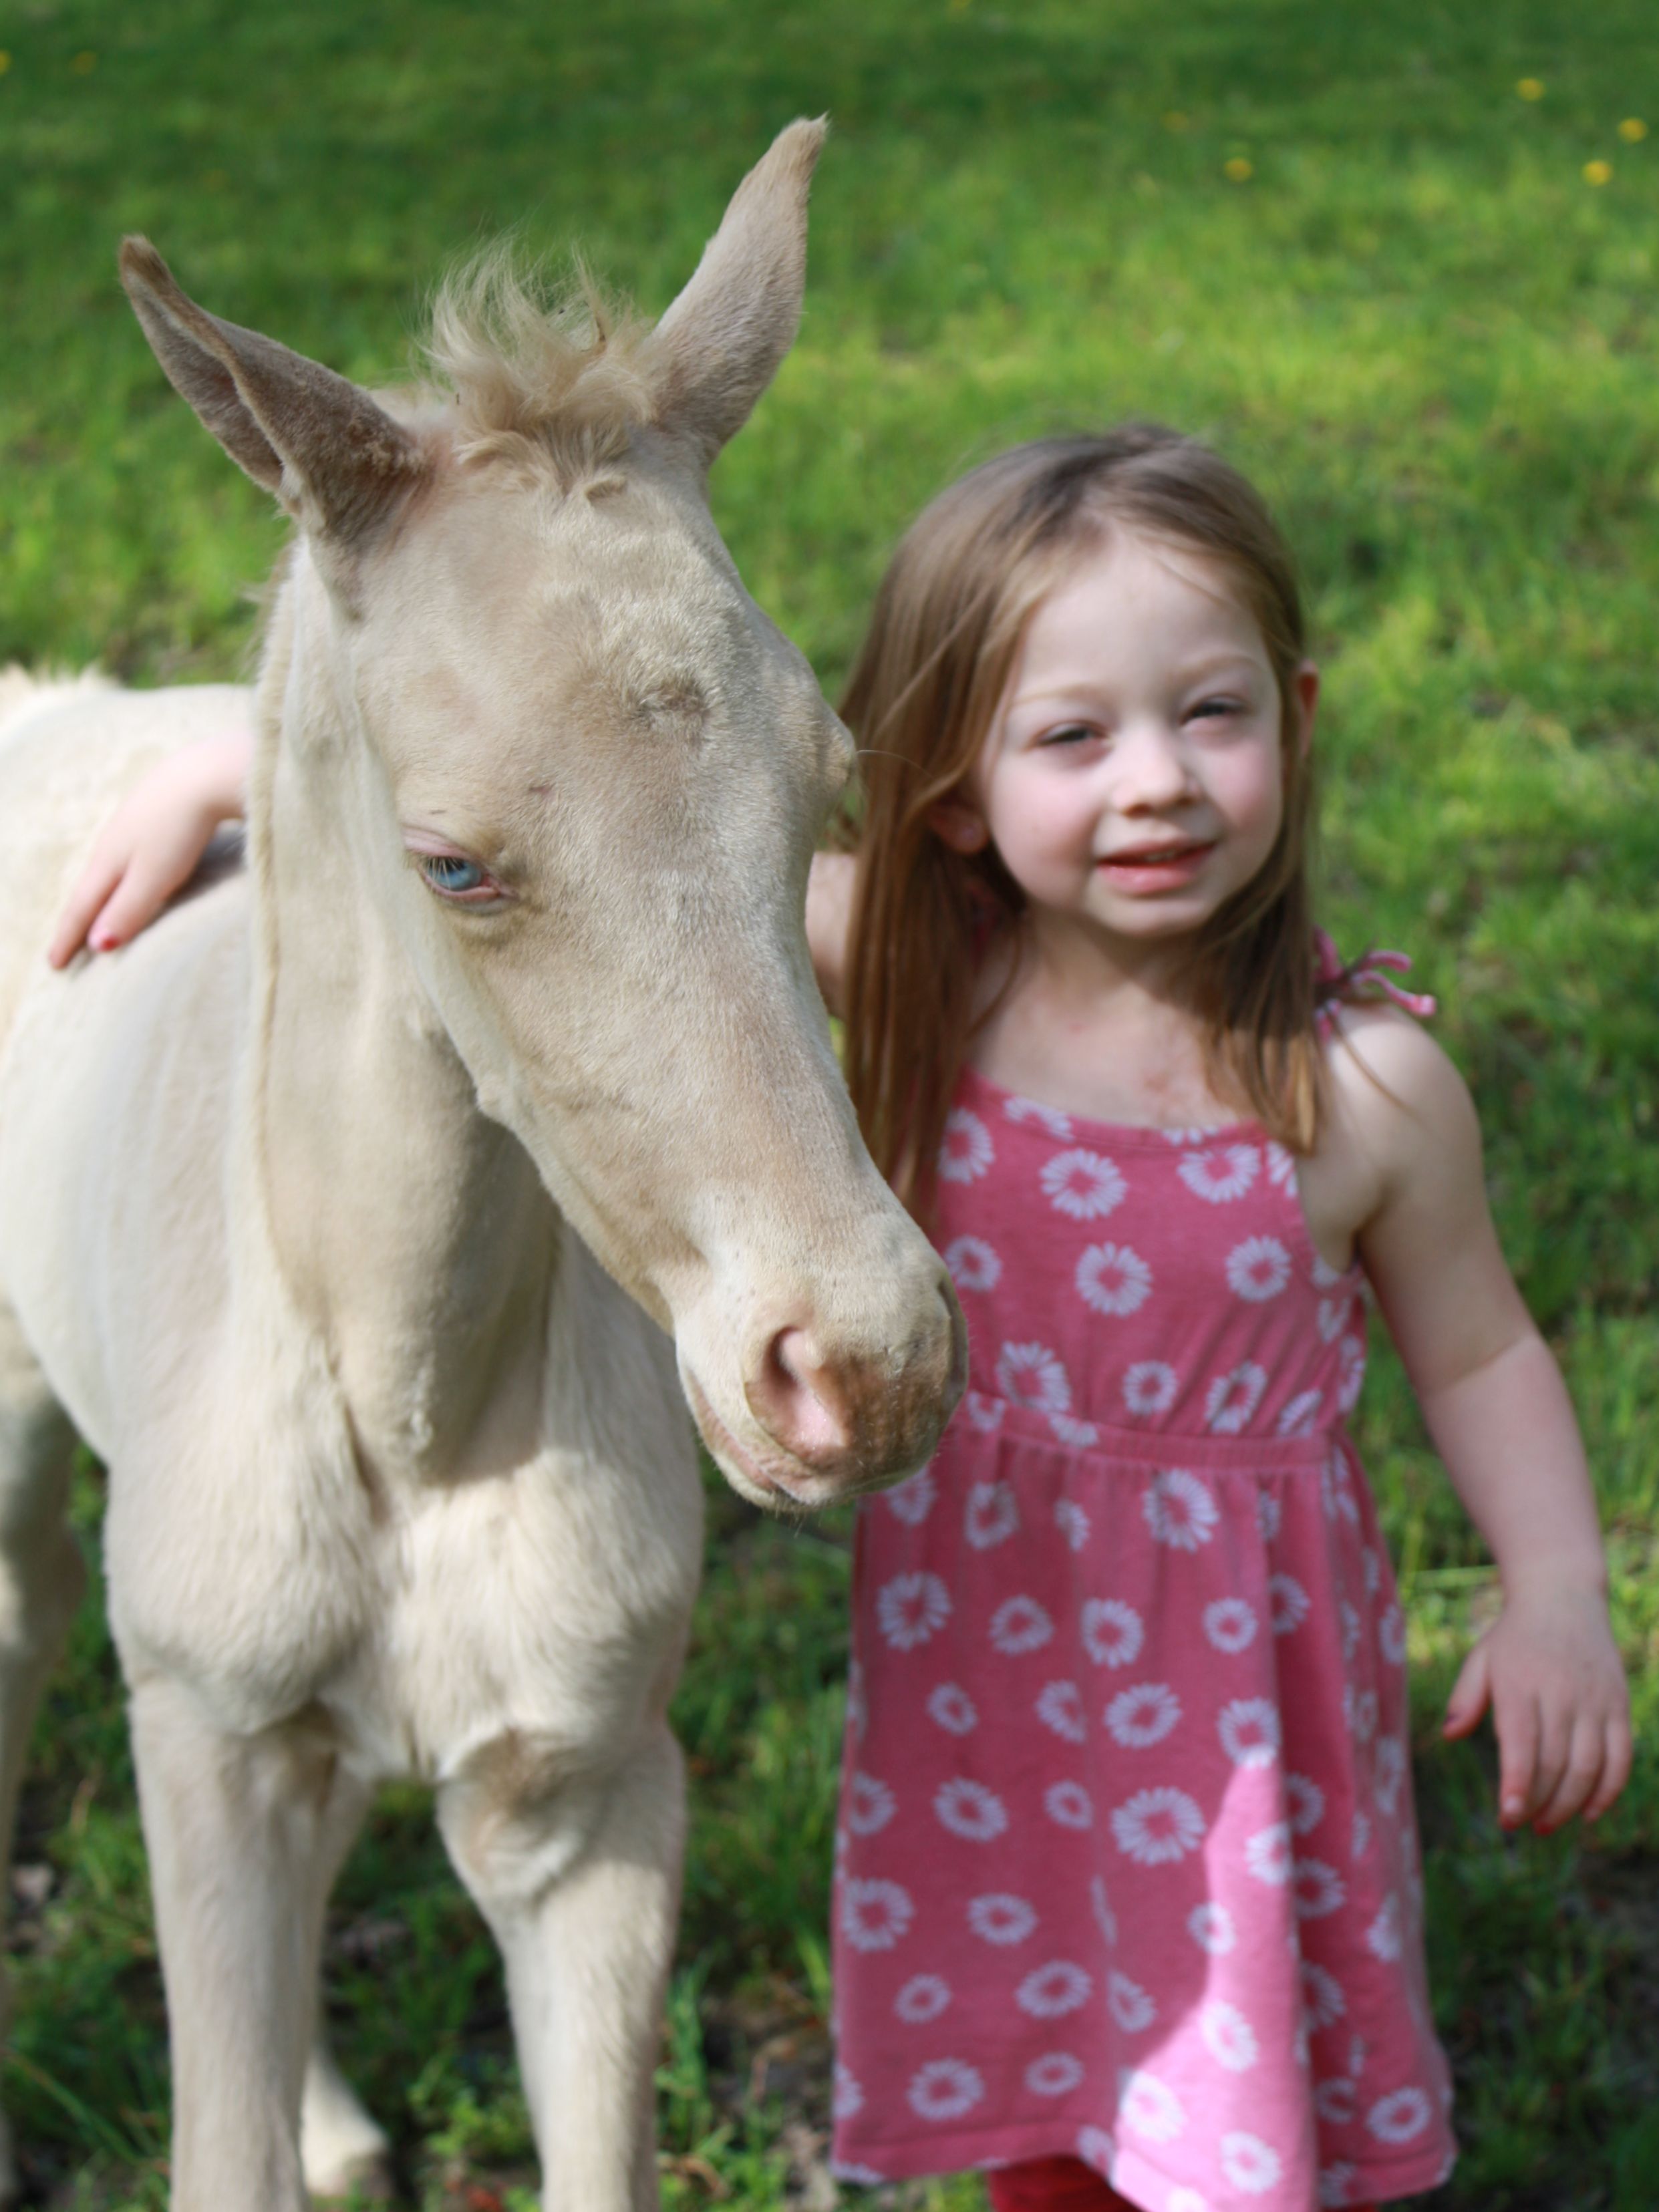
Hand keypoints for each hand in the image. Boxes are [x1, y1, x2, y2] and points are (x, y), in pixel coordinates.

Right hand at [47, 728, 252, 967]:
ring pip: (109, 868)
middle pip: (90, 888)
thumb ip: (128, 910)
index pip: (83, 908)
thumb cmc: (180, 829)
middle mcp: (114, 842)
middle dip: (77, 919)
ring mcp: (134, 823)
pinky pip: (131, 852)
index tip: (55, 965)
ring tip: (94, 912)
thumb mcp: (155, 877)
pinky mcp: (158, 812)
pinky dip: (123, 873)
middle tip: (65, 946)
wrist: (207, 773)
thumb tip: (97, 945)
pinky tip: (134, 869)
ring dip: (99, 895)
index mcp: (109, 861)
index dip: (68, 938)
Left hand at [1443, 1583, 1631, 1832]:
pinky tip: (1588, 1812)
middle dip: (1539, 1804)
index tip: (1508, 1818)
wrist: (1563, 1598)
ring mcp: (1594, 1700)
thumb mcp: (1481, 1658)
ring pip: (1589, 1767)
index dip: (1518, 1787)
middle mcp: (1561, 1693)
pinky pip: (1620, 1757)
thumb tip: (1450, 1735)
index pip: (1522, 1745)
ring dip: (1569, 1805)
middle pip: (1556, 1764)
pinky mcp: (1618, 1706)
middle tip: (1520, 1824)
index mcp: (1520, 1683)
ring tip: (1546, 1824)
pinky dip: (1608, 1791)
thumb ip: (1466, 1697)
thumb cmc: (1513, 1638)